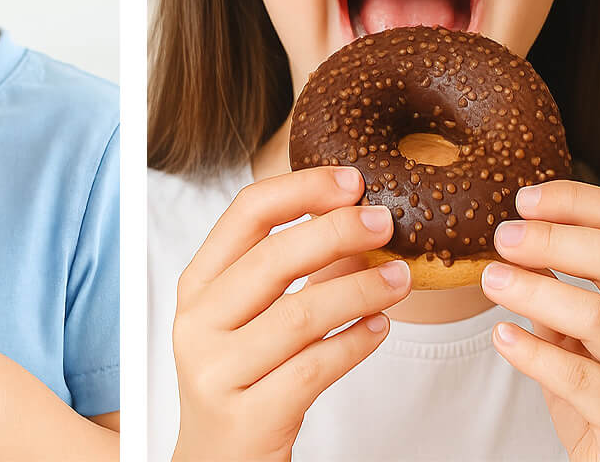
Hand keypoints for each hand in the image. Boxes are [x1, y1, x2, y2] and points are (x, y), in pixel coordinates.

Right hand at [170, 167, 410, 460]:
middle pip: (273, 258)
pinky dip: (355, 343)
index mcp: (199, 286)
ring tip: (401, 280)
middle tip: (387, 222)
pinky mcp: (247, 418)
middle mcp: (198, 325)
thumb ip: (299, 271)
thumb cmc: (244, 379)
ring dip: (361, 290)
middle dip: (339, 232)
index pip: (246, 214)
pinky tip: (380, 329)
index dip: (302, 189)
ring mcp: (216, 373)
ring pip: (301, 315)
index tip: (353, 180)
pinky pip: (314, 369)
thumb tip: (360, 218)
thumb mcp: (256, 318)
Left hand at [483, 181, 599, 461]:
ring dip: (533, 290)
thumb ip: (566, 302)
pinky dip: (533, 353)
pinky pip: (579, 377)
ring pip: (595, 314)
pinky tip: (504, 340)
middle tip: (502, 238)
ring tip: (492, 282)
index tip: (524, 200)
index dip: (572, 201)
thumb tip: (522, 248)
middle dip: (550, 238)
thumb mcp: (591, 346)